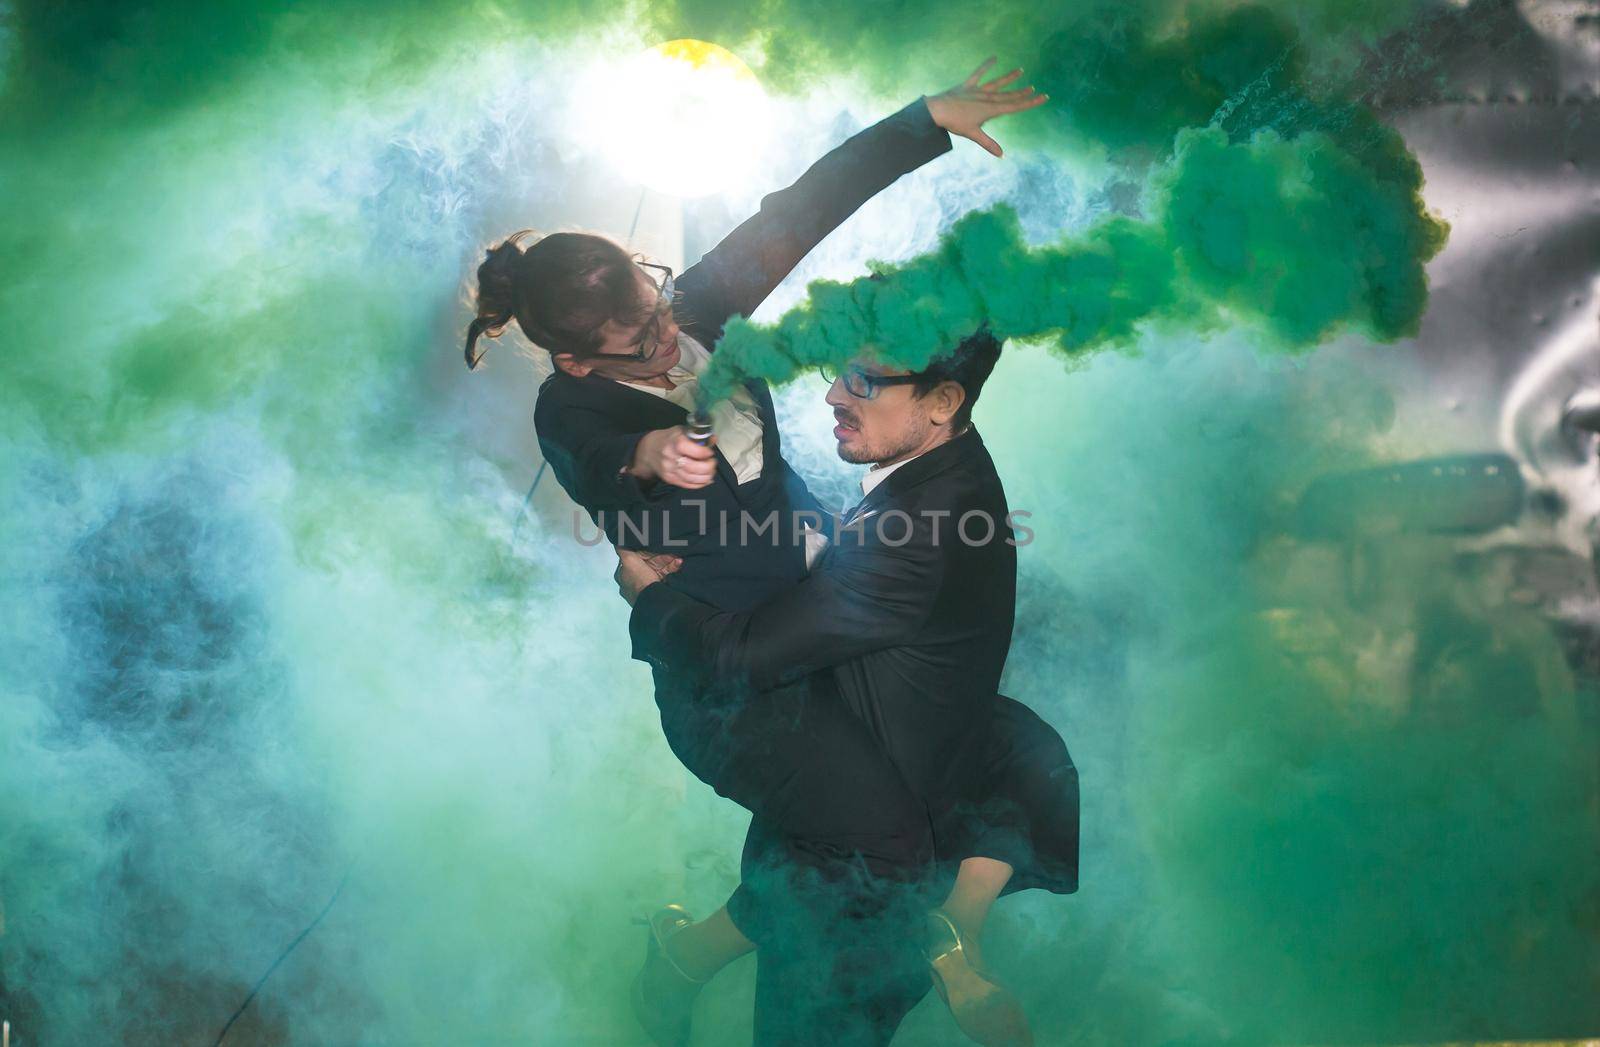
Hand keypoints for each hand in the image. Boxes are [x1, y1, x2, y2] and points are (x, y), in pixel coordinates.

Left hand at [615, 548, 681, 605]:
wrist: (653, 600)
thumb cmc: (638, 580)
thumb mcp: (628, 560)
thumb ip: (622, 549)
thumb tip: (618, 538)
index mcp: (623, 576)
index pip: (631, 560)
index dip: (641, 552)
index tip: (650, 545)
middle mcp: (633, 582)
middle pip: (646, 564)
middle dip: (658, 557)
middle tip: (668, 550)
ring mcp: (645, 587)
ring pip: (657, 570)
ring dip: (668, 562)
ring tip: (677, 558)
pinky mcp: (657, 591)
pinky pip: (665, 576)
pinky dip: (672, 569)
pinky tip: (679, 563)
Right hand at [631, 425, 716, 488]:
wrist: (649, 450)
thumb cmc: (669, 439)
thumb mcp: (681, 431)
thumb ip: (698, 436)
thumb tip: (713, 439)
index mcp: (674, 441)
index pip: (692, 450)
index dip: (704, 453)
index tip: (710, 452)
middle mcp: (670, 456)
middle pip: (693, 467)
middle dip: (708, 467)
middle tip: (712, 462)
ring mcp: (669, 470)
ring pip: (691, 478)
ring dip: (706, 476)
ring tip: (711, 471)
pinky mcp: (670, 479)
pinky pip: (687, 485)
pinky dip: (700, 484)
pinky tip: (706, 479)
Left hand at [925, 57, 1047, 157]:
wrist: (938, 111)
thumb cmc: (955, 123)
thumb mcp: (973, 134)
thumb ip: (989, 143)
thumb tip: (1002, 155)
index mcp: (991, 109)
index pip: (1015, 106)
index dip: (1030, 102)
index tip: (1043, 97)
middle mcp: (987, 98)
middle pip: (1009, 95)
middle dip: (1023, 93)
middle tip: (1035, 89)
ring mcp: (978, 90)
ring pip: (997, 83)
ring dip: (1009, 78)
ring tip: (1020, 70)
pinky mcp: (967, 86)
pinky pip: (978, 74)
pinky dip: (986, 66)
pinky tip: (994, 57)